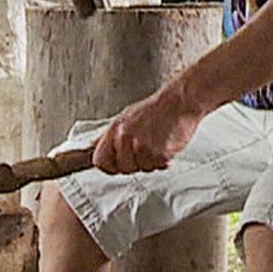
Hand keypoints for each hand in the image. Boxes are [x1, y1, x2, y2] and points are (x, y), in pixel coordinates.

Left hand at [90, 84, 204, 175]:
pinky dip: (162, 161)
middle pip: (122, 168)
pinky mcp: (160, 154)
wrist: (179, 102)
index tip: (115, 166)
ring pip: (142, 169)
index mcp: (115, 130)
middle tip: (143, 151)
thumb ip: (109, 135)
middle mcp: (126, 139)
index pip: (100, 161)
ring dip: (149, 162)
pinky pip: (157, 167)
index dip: (108, 166)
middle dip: (133, 164)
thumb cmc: (155, 109)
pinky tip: (165, 146)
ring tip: (156, 145)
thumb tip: (93, 146)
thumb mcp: (125, 117)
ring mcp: (143, 148)